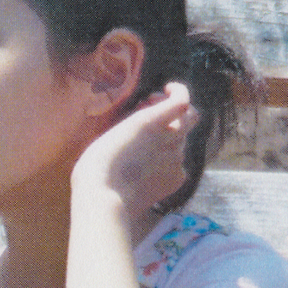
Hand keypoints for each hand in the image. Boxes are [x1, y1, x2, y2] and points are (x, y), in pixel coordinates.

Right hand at [71, 82, 198, 221]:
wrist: (105, 197)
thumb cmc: (99, 163)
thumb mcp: (117, 131)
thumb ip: (140, 122)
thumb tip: (150, 115)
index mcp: (151, 121)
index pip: (182, 101)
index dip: (178, 92)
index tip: (167, 90)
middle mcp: (170, 138)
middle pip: (188, 118)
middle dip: (173, 113)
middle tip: (152, 115)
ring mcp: (177, 160)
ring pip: (180, 141)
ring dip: (167, 137)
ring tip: (142, 145)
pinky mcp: (177, 179)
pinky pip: (178, 163)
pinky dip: (168, 159)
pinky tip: (148, 167)